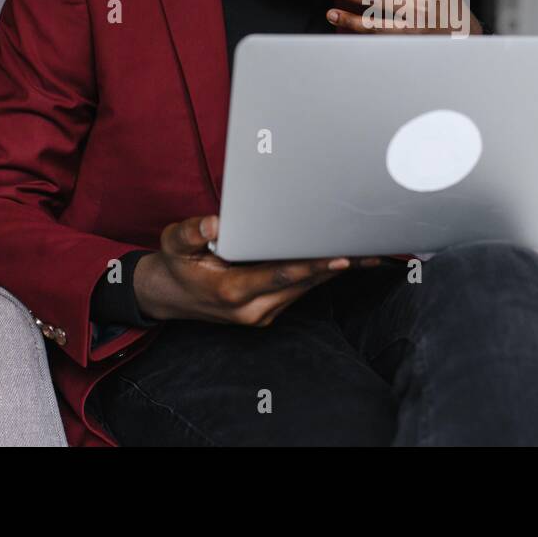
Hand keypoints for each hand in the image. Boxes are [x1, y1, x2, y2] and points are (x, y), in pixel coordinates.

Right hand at [134, 215, 382, 325]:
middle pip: (302, 284)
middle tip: (368, 249)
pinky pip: (299, 292)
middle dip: (335, 267)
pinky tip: (342, 261)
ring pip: (305, 290)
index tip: (338, 257)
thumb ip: (192, 232)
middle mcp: (251, 309)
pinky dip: (319, 276)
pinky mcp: (268, 311)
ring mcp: (261, 314)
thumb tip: (214, 224)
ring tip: (365, 253)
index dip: (311, 267)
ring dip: (333, 272)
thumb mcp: (174, 242)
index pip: (279, 276)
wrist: (169, 295)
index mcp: (231, 292)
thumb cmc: (176, 264)